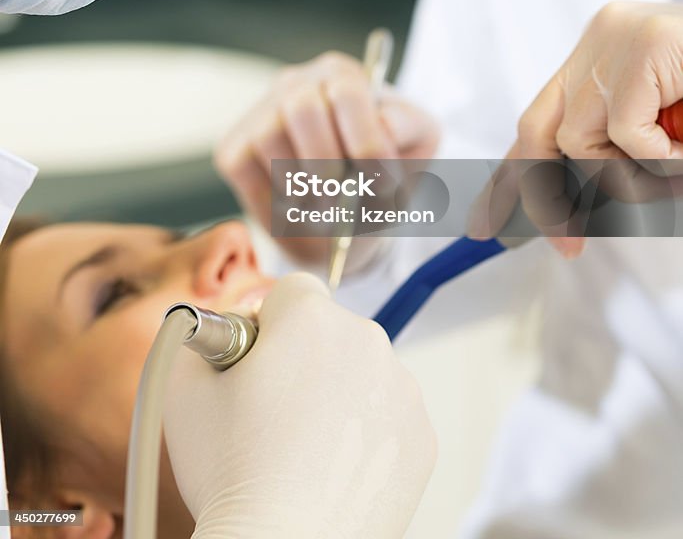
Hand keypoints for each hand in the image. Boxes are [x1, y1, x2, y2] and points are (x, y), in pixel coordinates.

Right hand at [163, 273, 436, 538]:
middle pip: (328, 331)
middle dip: (302, 359)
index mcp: (311, 318)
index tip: (253, 362)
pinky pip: (385, 416)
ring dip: (336, 394)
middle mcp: (366, 340)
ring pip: (360, 373)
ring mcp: (401, 389)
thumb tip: (228, 327)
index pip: (290, 291)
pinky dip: (363, 434)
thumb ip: (206, 333)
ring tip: (299, 449)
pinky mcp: (421, 436)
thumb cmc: (231, 472)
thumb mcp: (185, 387)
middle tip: (270, 414)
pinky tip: (330, 467)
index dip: (265, 324)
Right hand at [214, 51, 439, 265]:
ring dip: (303, 186)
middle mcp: (297, 83)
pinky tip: (301, 208)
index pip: (347, 93)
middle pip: (302, 109)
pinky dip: (274, 197)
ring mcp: (260, 113)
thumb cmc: (385, 169)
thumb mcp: (415, 145)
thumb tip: (384, 122)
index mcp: (343, 75)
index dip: (366, 143)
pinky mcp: (234, 148)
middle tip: (347, 205)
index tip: (383, 185)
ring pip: (270, 137)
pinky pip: (244, 166)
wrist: (352, 213)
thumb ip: (409, 125)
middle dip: (328, 165)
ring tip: (329, 211)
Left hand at [469, 2, 682, 253]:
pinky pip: (626, 132)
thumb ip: (620, 162)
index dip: (515, 173)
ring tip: (676, 158)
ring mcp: (620, 34)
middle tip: (563, 247)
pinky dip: (661, 157)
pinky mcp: (645, 43)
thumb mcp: (663, 141)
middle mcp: (601, 36)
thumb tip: (569, 210)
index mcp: (603, 53)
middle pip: (539, 127)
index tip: (490, 220)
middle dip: (541, 194)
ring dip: (630, 175)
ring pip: (583, 138)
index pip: (540, 117)